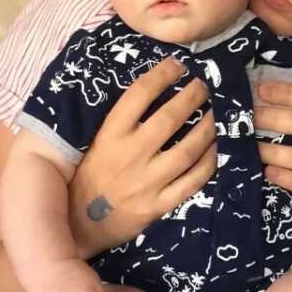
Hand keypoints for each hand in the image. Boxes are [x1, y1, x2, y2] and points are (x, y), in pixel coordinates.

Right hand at [68, 57, 216, 256]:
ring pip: (188, 149)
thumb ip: (117, 121)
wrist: (76, 226)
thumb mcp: (92, 143)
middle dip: (193, 96)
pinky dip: (208, 162)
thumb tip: (149, 88)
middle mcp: (129, 156)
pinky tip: (214, 149)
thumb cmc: (86, 177)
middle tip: (204, 86)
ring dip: (207, 128)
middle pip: (170, 118)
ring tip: (215, 115)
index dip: (162, 75)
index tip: (178, 65)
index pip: (139, 95)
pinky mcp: (158, 206)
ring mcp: (145, 182)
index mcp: (108, 136)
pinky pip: (192, 181)